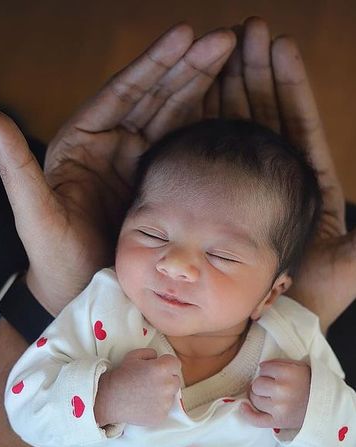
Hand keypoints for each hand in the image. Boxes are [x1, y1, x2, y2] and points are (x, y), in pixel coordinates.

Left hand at [0, 24, 234, 315]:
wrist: (78, 289)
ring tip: (235, 58)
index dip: (154, 64)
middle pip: (154, 97)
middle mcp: (111, 145)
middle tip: (225, 39)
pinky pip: (183, 148)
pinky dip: (206, 125)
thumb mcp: (33, 213)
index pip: (122, 94)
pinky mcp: (156, 181)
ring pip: (173, 115)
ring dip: (202, 87)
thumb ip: (16, 165)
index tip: (185, 34)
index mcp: (82, 143)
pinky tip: (230, 107)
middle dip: (188, 67)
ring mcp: (136, 162)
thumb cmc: (53, 256)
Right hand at [94, 348, 180, 426]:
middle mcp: (167, 385)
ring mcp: (166, 403)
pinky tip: (145, 404)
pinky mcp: (162, 416)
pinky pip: (165, 408)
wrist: (109, 399)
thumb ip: (151, 353)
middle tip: (150, 382)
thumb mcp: (134, 356)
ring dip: (163, 393)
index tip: (157, 369)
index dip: (166, 365)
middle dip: (166, 379)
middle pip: (175, 380)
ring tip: (146, 394)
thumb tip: (159, 358)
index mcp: (162, 368)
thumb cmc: (121, 375)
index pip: (176, 363)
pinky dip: (158, 407)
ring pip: (171, 395)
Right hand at [215, 17, 355, 331]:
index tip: (278, 46)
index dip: (290, 87)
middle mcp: (271, 184)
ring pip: (233, 131)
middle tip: (243, 32)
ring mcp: (236, 191)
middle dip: (254, 74)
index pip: (298, 127)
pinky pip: (202, 160)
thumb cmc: (304, 302)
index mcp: (307, 187)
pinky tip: (192, 98)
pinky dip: (197, 127)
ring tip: (217, 50)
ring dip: (226, 90)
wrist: (260, 328)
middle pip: (264, 118)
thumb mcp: (350, 266)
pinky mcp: (206, 202)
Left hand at [240, 359, 310, 429]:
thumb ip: (278, 364)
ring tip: (270, 396)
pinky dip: (247, 414)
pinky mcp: (278, 422)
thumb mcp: (298, 366)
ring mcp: (279, 408)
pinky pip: (255, 419)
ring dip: (259, 396)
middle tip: (273, 387)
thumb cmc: (310, 384)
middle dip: (263, 384)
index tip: (276, 375)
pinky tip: (243, 406)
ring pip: (254, 398)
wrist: (327, 407)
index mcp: (289, 373)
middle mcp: (282, 390)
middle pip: (256, 384)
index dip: (268, 371)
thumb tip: (259, 367)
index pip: (263, 368)